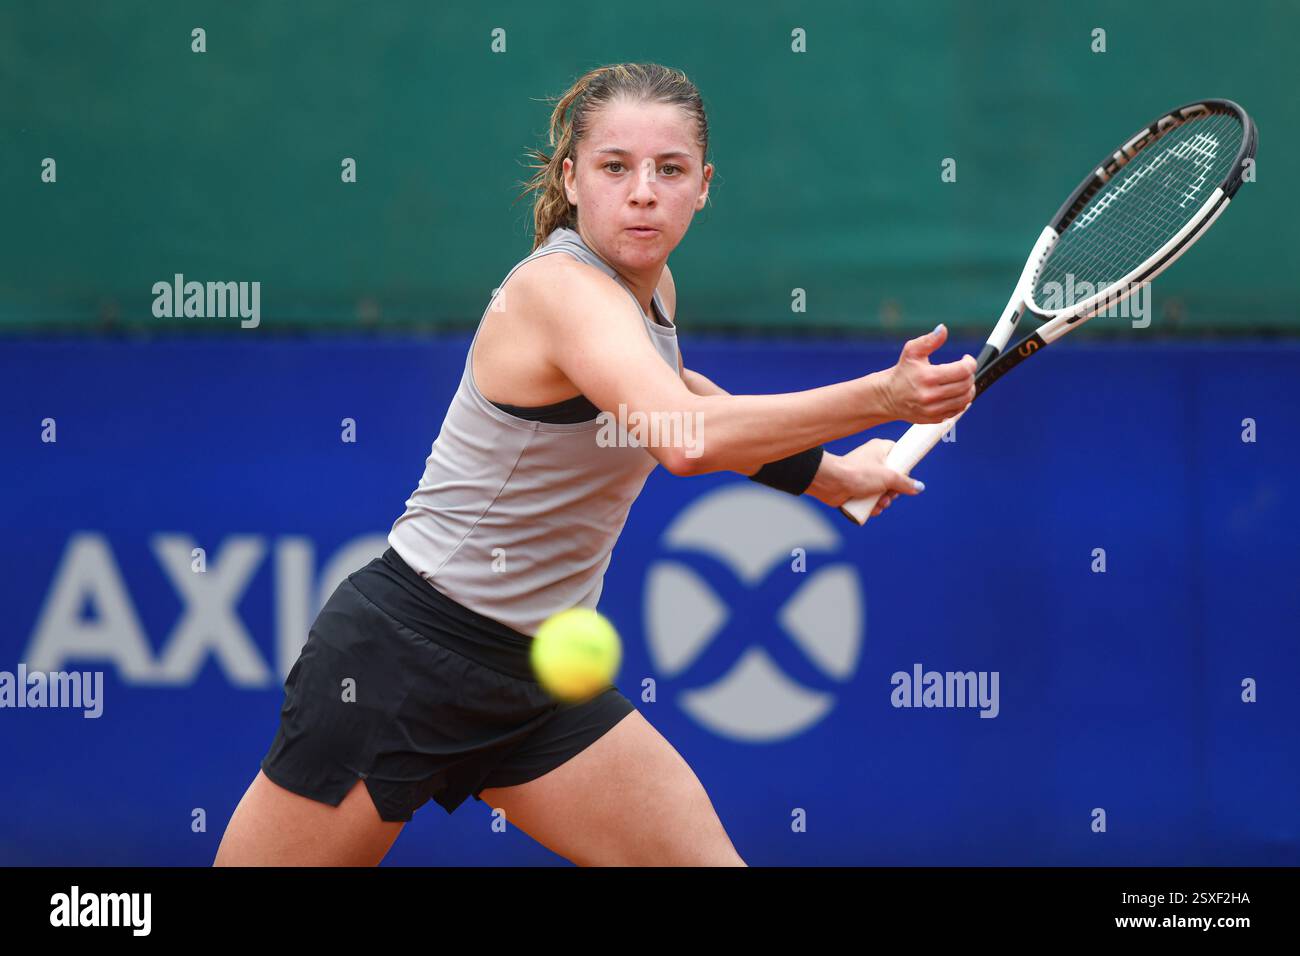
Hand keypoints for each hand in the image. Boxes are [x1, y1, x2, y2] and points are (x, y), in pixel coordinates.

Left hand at [805, 440, 924, 516]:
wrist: (830, 483)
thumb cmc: (858, 473)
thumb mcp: (888, 477)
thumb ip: (905, 482)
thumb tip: (919, 487)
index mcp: (880, 449)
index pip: (900, 455)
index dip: (905, 468)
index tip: (905, 478)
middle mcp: (872, 461)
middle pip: (893, 478)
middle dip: (894, 491)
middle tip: (890, 494)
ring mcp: (864, 476)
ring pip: (883, 491)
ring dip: (885, 501)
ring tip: (880, 503)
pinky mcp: (857, 489)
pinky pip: (871, 499)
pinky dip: (873, 506)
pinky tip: (872, 508)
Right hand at [880, 324, 975, 423]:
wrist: (888, 396)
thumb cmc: (902, 372)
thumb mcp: (912, 351)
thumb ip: (929, 340)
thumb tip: (942, 329)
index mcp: (927, 377)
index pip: (962, 370)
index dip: (970, 363)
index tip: (967, 359)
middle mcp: (930, 395)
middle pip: (966, 385)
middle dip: (970, 375)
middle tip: (964, 370)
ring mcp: (933, 409)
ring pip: (965, 399)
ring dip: (969, 388)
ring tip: (963, 381)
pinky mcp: (934, 419)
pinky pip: (958, 411)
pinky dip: (961, 401)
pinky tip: (955, 393)